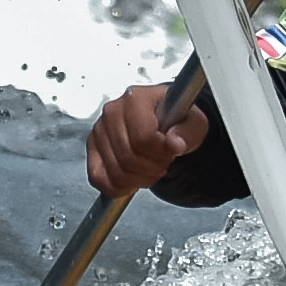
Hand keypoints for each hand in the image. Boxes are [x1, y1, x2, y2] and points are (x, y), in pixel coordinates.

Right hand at [86, 77, 198, 194]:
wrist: (163, 120)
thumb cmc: (175, 119)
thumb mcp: (193, 122)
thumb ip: (187, 132)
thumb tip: (175, 143)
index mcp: (135, 100)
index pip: (143, 139)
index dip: (161, 153)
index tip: (170, 150)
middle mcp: (112, 113)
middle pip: (129, 158)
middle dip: (152, 168)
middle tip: (162, 161)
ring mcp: (99, 131)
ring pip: (116, 173)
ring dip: (138, 179)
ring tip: (150, 166)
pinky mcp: (92, 149)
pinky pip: (99, 178)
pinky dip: (119, 186)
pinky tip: (133, 177)